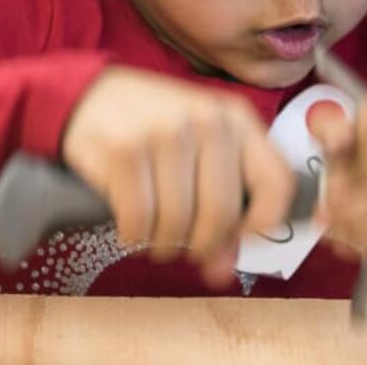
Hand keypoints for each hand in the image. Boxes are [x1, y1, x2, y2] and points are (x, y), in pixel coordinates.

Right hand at [61, 65, 294, 285]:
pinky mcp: (125, 150)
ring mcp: (165, 133)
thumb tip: (221, 270)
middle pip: (222, 214)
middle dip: (200, 243)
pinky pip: (139, 221)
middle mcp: (206, 121)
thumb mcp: (199, 153)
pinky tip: (129, 224)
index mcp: (237, 119)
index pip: (277, 183)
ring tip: (152, 231)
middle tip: (183, 243)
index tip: (238, 237)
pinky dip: (134, 235)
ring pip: (178, 223)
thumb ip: (223, 207)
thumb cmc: (153, 129)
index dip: (262, 225)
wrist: (89, 96)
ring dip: (163, 242)